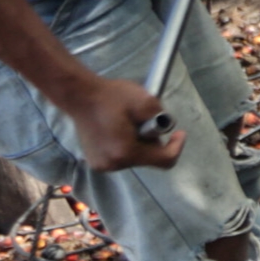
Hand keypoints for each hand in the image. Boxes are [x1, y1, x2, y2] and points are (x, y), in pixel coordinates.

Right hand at [62, 77, 184, 176]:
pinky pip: (121, 157)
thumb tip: (164, 129)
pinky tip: (118, 129)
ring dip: (139, 143)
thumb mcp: (145, 100)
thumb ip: (161, 117)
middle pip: (148, 159)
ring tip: (128, 123)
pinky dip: (125, 145)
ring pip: (134, 158)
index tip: (179, 133)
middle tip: (145, 121)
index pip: (165, 160)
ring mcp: (102, 165)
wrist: (80, 96)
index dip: (176, 146)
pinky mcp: (95, 161)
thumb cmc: (110, 96)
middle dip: (152, 141)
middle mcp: (113, 164)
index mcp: (126, 152)